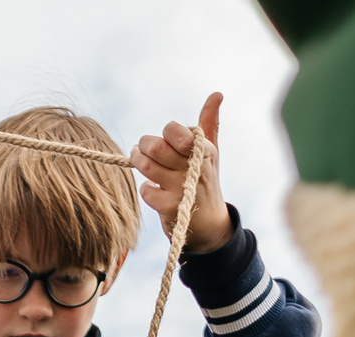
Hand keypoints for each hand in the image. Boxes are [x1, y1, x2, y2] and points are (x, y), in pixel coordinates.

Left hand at [133, 92, 229, 253]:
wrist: (210, 224)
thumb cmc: (205, 180)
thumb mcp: (210, 152)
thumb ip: (209, 122)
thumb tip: (217, 94)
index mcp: (204, 150)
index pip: (177, 131)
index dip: (168, 133)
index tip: (168, 138)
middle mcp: (194, 168)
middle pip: (156, 147)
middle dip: (144, 144)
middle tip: (142, 147)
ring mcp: (182, 189)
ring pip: (147, 166)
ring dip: (138, 160)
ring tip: (138, 158)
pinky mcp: (171, 208)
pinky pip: (146, 190)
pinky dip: (145, 187)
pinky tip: (151, 187)